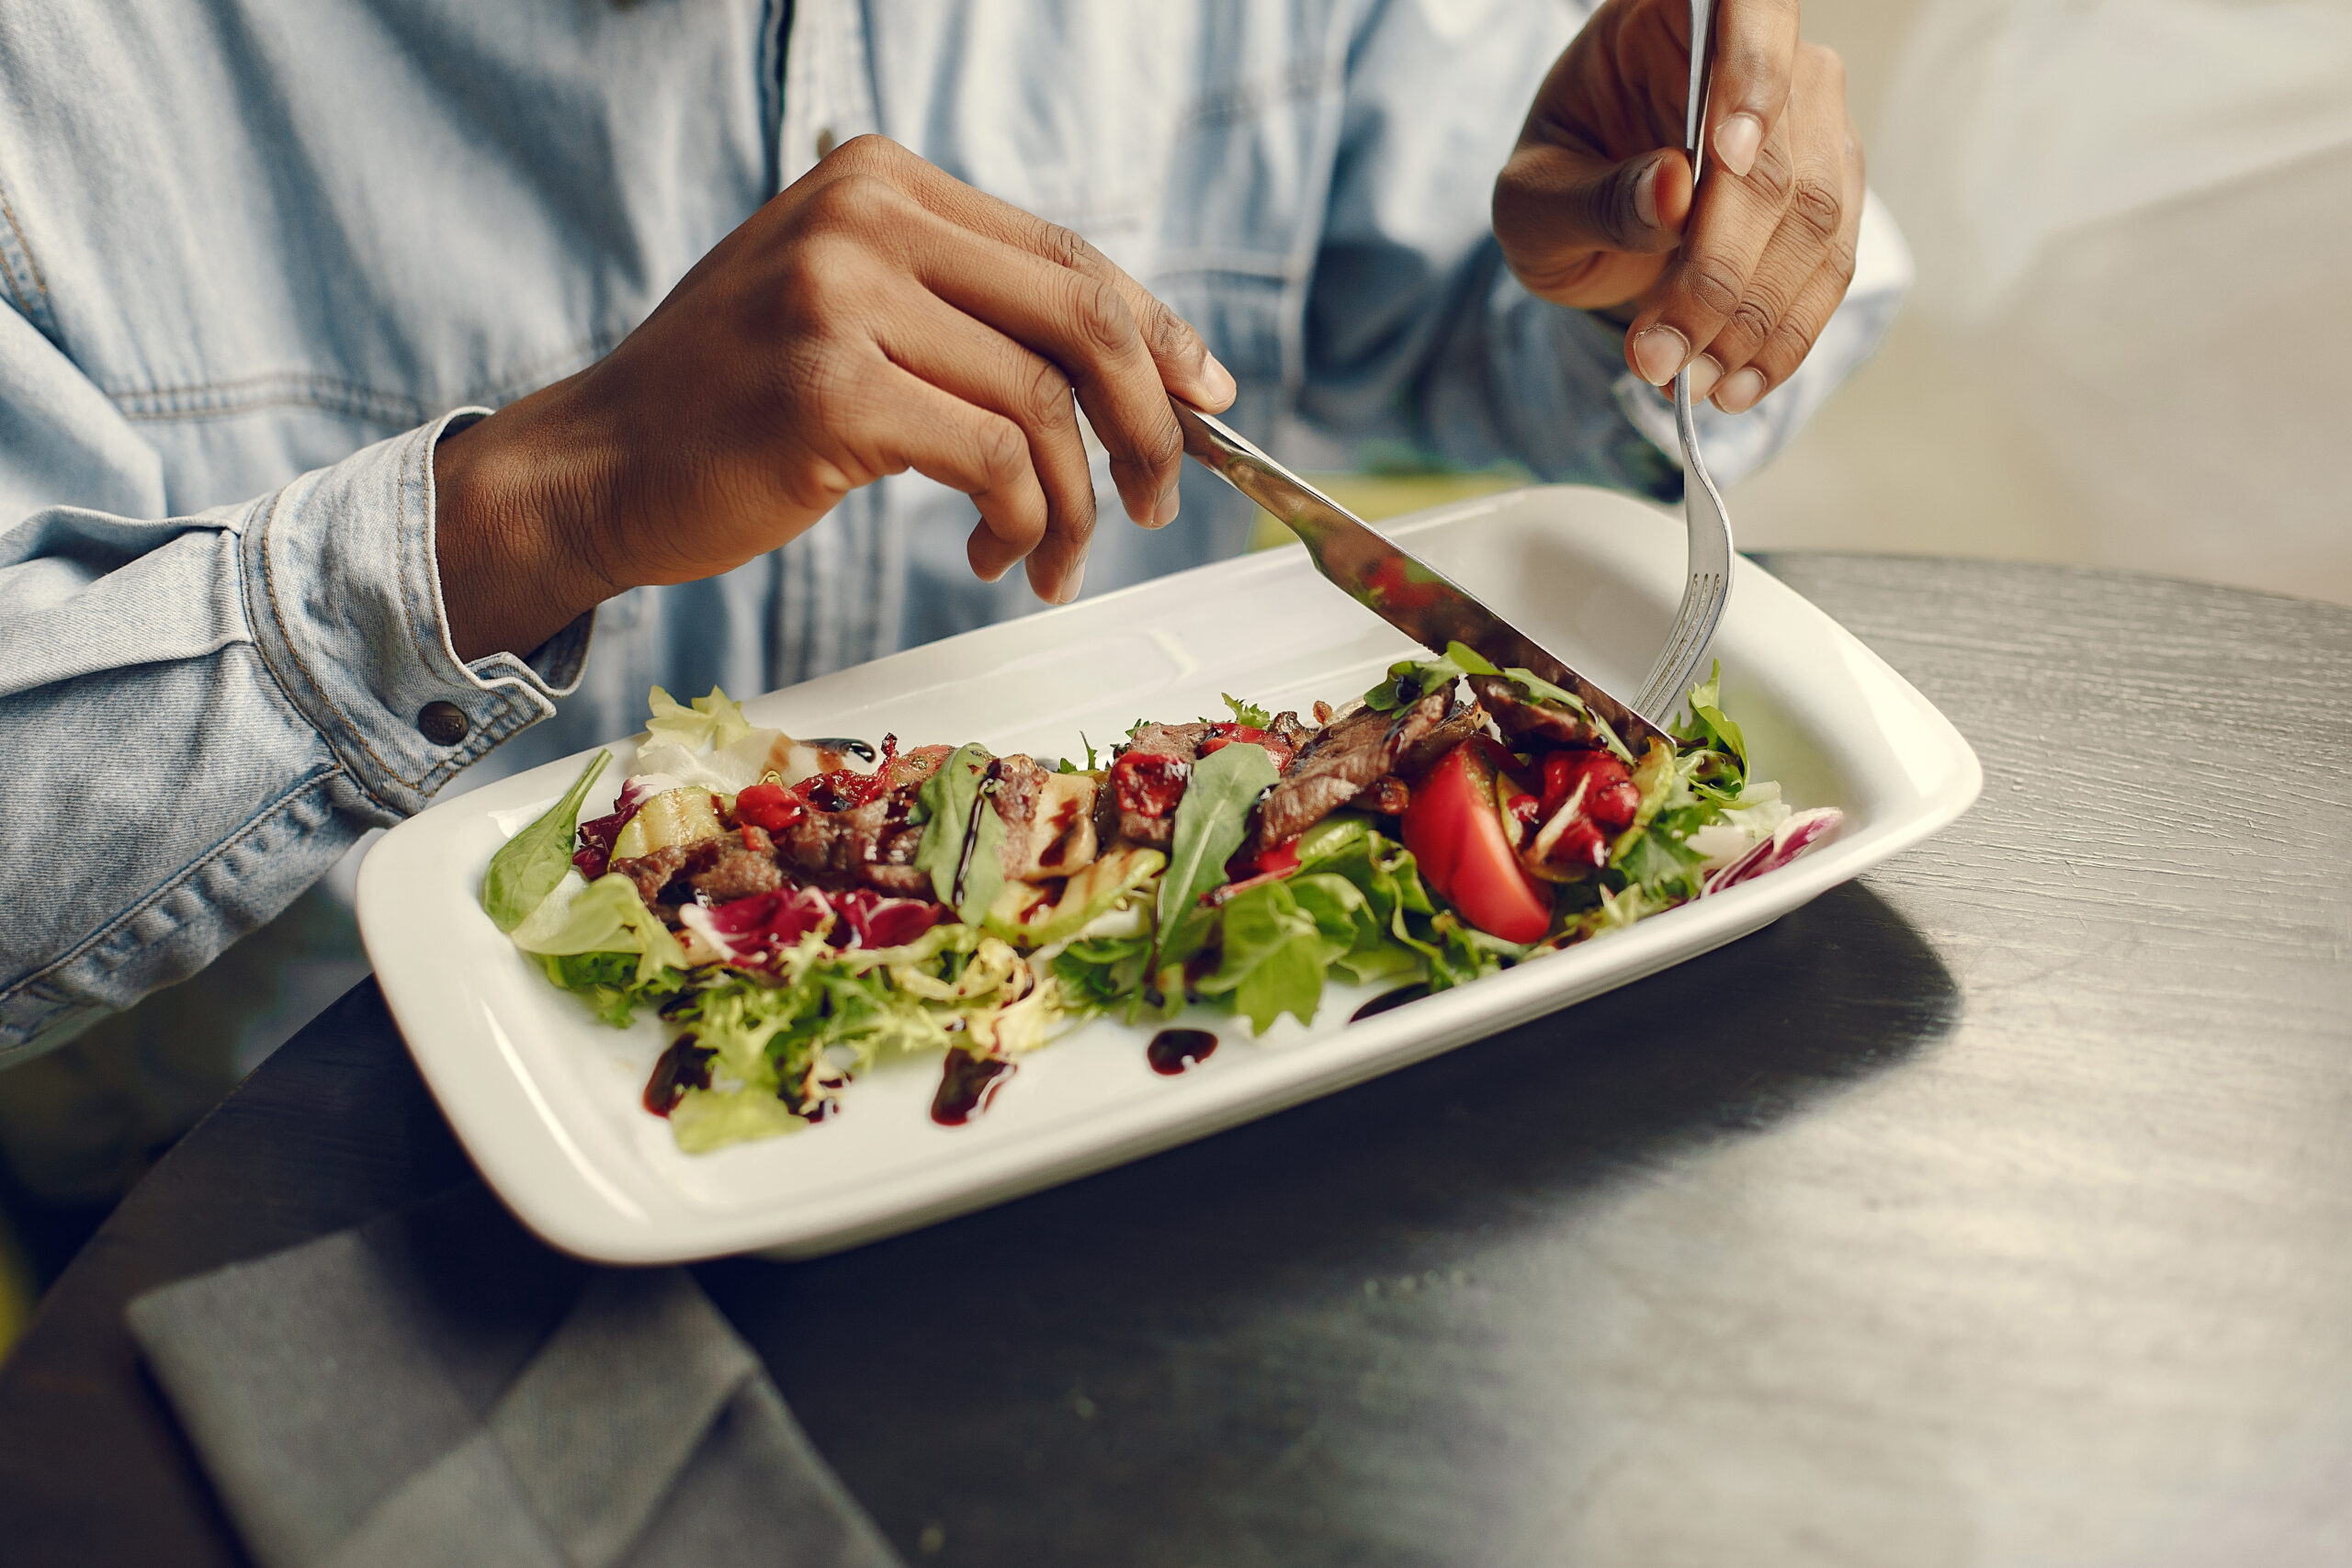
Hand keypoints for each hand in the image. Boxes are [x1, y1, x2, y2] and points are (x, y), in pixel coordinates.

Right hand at [434, 136, 1234, 662]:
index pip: (1064, 255)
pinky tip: (1001, 551)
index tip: (1203, 399)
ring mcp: (839, 297)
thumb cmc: (733, 406)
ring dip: (1076, 502)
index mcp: (879, 179)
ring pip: (1042, 403)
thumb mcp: (849, 314)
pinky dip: (1025, 521)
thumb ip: (967, 312)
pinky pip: (992, 461)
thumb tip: (1138, 367)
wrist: (598, 466)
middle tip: (1158, 499)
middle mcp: (862, 216)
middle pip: (1079, 314)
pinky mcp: (828, 391)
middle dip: (1149, 421)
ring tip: (1053, 558)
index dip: (1154, 334)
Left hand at [1491, 0, 1861, 415]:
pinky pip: (1830, 265)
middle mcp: (1762, 58)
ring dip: (1754, 316)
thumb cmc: (1554, 188)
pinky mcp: (1829, 193)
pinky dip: (1784, 334)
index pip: (1747, 9)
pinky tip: (1737, 383)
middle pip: (1779, 152)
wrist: (1586, 228)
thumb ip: (1595, 196)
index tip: (1727, 157)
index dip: (1751, 75)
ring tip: (1689, 381)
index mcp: (1675, 20)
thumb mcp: (1533, 200)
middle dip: (1722, 269)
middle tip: (1661, 351)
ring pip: (1816, 217)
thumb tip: (1672, 192)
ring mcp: (1808, 123)